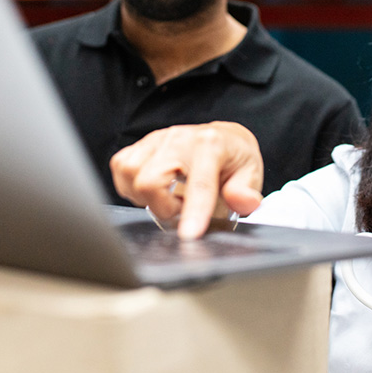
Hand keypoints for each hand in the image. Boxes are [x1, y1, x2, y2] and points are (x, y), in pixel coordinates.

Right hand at [110, 121, 263, 239]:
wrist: (223, 137)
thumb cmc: (234, 157)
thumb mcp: (251, 172)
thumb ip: (245, 190)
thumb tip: (244, 202)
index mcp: (210, 145)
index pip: (199, 183)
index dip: (193, 212)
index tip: (189, 236)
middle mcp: (179, 138)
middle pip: (150, 180)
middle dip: (162, 207)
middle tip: (182, 208)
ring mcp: (157, 138)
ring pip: (130, 173)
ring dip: (145, 196)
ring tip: (168, 197)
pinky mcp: (141, 143)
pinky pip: (120, 166)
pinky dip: (131, 185)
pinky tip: (153, 189)